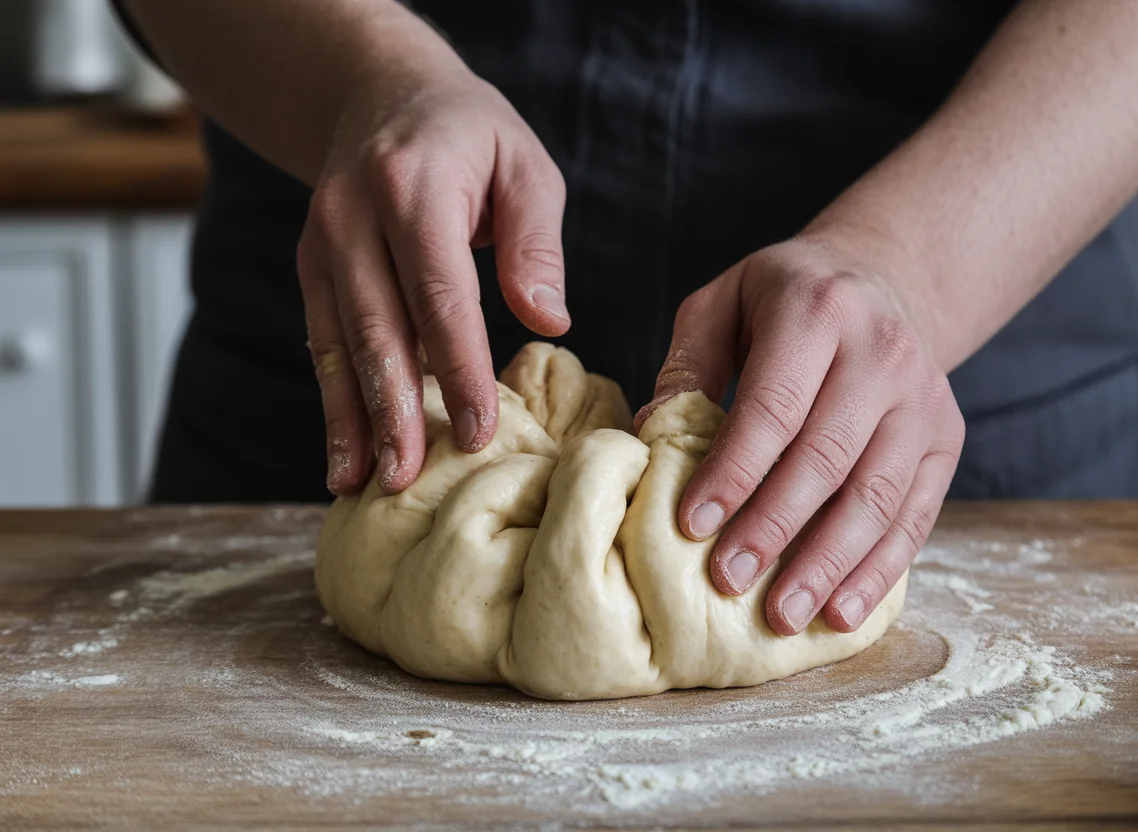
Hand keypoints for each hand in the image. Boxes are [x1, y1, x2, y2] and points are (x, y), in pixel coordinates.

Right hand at [297, 62, 568, 496]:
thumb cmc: (469, 135)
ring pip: (337, 343)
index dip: (458, 369)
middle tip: (407, 480)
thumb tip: (549, 322)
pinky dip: (333, 400)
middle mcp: (353, 217)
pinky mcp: (310, 266)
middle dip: (392, 411)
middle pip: (377, 327)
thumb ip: (537, 241)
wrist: (378, 91)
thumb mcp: (524, 164)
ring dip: (350, 419)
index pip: (439, 295)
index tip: (478, 433)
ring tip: (361, 485)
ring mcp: (322, 242)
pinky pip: (321, 341)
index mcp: (413, 188)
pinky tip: (343, 453)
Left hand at [641, 233, 964, 635]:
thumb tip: (650, 436)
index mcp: (818, 311)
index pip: (774, 407)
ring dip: (828, 564)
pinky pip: (916, 515)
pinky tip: (841, 611)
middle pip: (826, 458)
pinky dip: (878, 570)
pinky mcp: (945, 439)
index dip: (734, 471)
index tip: (692, 524)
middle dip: (774, 528)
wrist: (883, 279)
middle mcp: (882, 353)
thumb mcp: (723, 303)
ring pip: (877, 496)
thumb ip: (689, 365)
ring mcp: (923, 399)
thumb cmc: (784, 300)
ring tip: (783, 616)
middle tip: (729, 580)